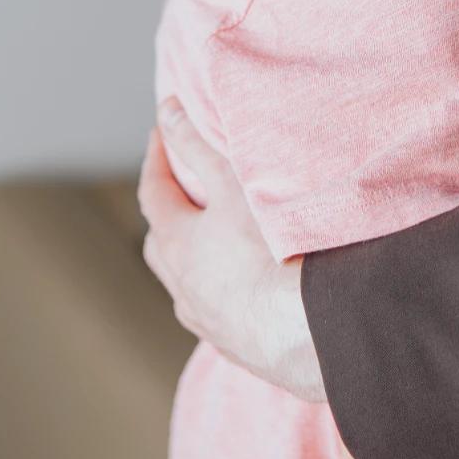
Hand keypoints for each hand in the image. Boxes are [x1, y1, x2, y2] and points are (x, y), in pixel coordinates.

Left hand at [136, 108, 325, 402]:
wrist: (304, 332)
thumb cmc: (268, 253)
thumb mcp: (232, 186)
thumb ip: (198, 145)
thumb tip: (168, 110)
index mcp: (176, 245)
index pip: (153, 193)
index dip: (157, 159)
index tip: (162, 132)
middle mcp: (182, 287)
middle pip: (160, 246)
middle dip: (166, 215)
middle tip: (181, 192)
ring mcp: (207, 322)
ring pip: (186, 286)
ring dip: (192, 262)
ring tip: (212, 246)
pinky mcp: (238, 348)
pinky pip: (217, 316)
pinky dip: (220, 295)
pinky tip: (242, 294)